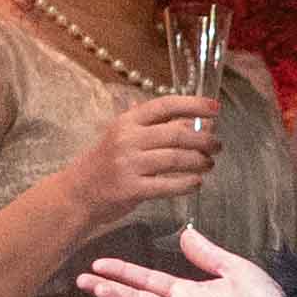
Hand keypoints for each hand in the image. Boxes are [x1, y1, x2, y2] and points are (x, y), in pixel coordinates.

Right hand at [72, 84, 227, 235]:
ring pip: (176, 159)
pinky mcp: (131, 189)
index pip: (165, 105)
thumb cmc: (107, 162)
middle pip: (176, 134)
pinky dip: (188, 184)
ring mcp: (128, 164)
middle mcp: (127, 138)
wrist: (78, 192)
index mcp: (127, 121)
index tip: (215, 108)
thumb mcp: (124, 136)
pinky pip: (168, 185)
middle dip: (204, 140)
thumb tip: (194, 121)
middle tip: (218, 146)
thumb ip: (156, 127)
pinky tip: (197, 183)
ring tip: (209, 164)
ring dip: (199, 162)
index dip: (193, 104)